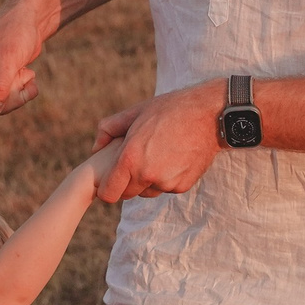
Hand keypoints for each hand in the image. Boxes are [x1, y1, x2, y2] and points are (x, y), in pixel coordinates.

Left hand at [92, 81, 222, 200]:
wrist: (209, 115)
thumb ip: (108, 129)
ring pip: (148, 191)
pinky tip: (174, 158)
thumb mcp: (135, 112)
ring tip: (158, 155)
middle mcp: (147, 175)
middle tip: (138, 161)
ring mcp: (166, 183)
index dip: (108, 188)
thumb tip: (95, 148)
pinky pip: (166, 188)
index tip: (113, 179)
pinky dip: (167, 178)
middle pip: (127, 194)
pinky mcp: (182, 186)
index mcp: (130, 158)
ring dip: (148, 180)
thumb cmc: (169, 110)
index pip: (109, 194)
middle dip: (128, 182)